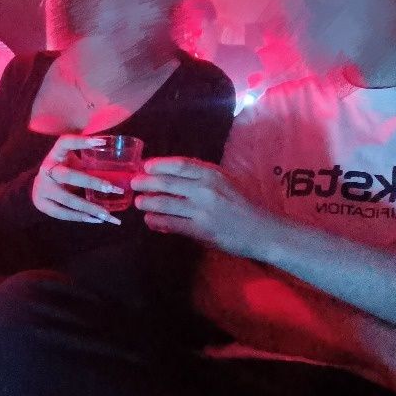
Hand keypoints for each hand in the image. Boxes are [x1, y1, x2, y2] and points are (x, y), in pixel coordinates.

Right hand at [32, 135, 121, 224]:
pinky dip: (81, 218)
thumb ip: (87, 160)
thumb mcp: (70, 161)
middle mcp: (47, 170)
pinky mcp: (42, 205)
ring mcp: (42, 189)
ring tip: (107, 214)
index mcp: (55, 154)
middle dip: (91, 182)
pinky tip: (97, 220)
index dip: (81, 141)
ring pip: (67, 199)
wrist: (37, 187)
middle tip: (111, 188)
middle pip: (68, 176)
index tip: (103, 142)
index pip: (65, 143)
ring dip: (89, 207)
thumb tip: (119, 161)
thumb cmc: (62, 170)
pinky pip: (62, 214)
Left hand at [131, 156, 270, 256]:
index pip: (180, 165)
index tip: (145, 166)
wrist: (261, 230)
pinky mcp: (200, 229)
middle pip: (168, 182)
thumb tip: (172, 176)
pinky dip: (157, 221)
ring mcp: (202, 209)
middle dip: (146, 182)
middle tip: (134, 183)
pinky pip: (172, 223)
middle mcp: (206, 188)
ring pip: (166, 203)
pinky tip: (150, 220)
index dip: (159, 164)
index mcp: (212, 174)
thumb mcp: (225, 182)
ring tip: (139, 202)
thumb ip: (201, 177)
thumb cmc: (242, 204)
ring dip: (148, 202)